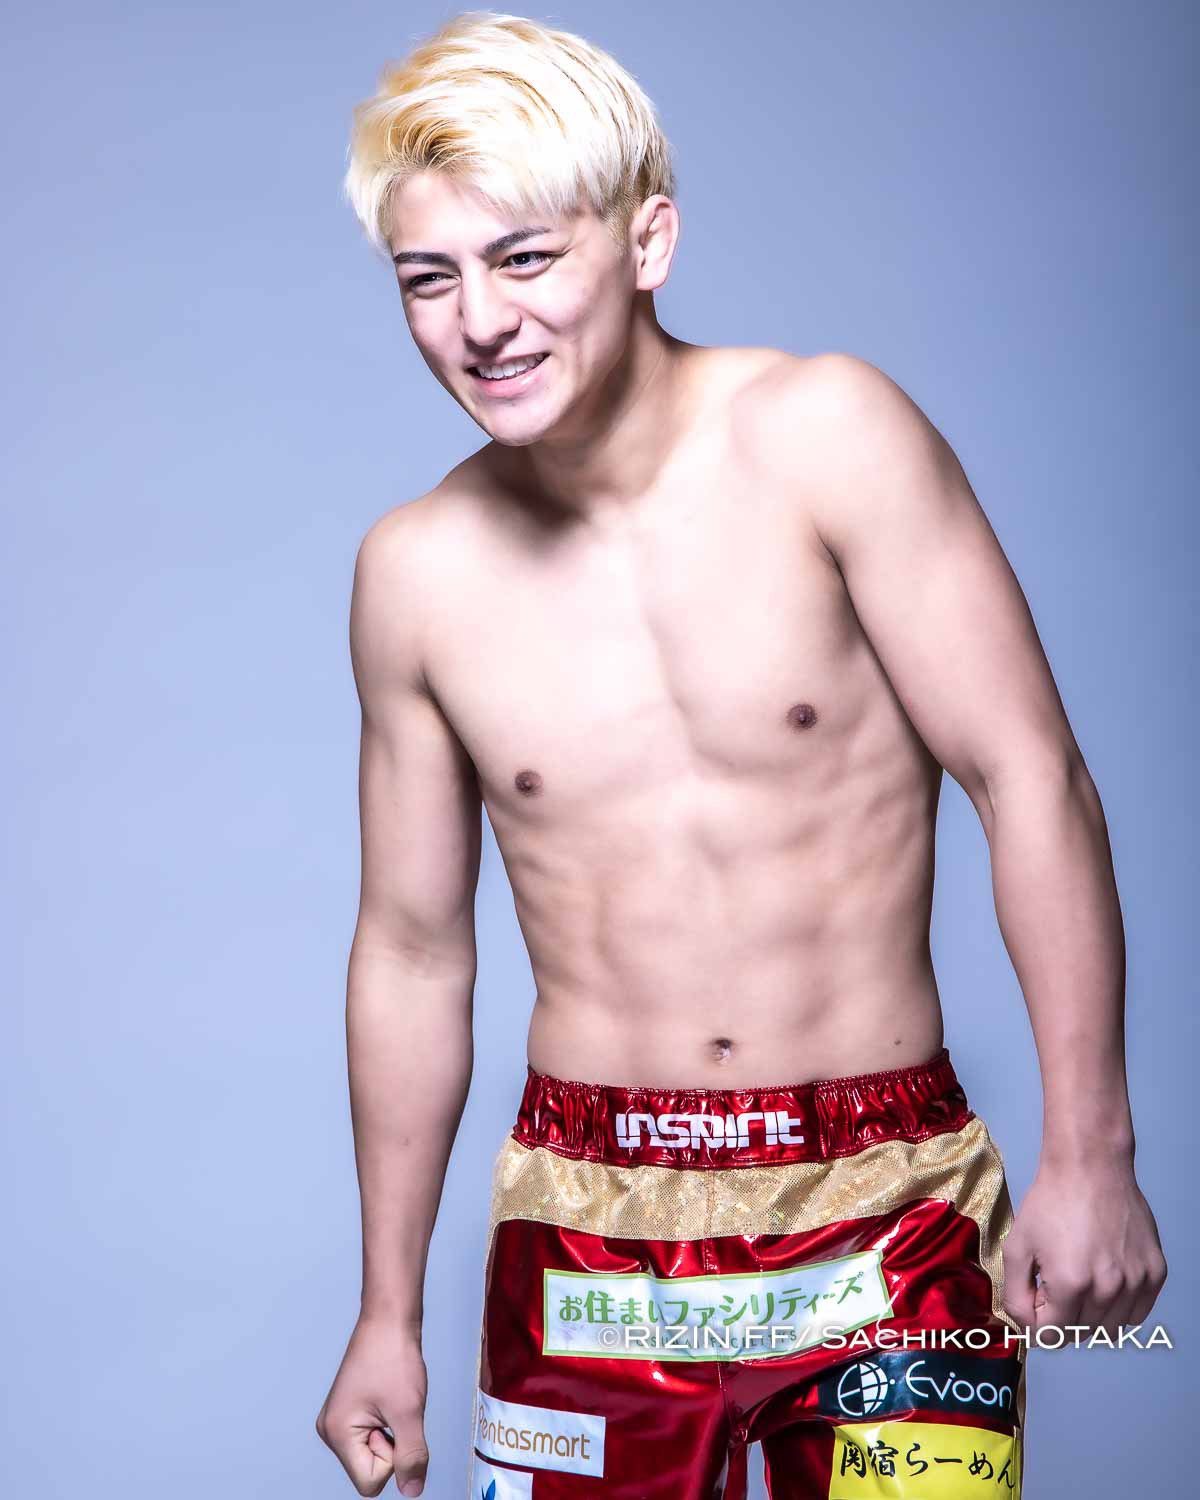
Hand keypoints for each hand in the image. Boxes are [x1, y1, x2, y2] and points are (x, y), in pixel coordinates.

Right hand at [316, 1313, 429, 1495]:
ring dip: (393, 1432)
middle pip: (371, 1470)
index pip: (370, 1481)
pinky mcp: (350, 1413)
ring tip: (392, 1398)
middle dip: (392, 1445)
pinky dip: (389, 1423)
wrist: (389, 1319)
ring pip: (375, 1454)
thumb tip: (412, 1491)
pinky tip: (389, 1398)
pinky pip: (374, 1437)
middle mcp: (331, 1431)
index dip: (392, 1459)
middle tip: (394, 1407)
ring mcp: (339, 1421)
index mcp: (337, 1434)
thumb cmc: (393, 1357)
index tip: (394, 1422)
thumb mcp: (409, 1412)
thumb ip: (411, 1457)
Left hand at [1001, 1157, 1166, 1339]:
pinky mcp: (1155, 1273)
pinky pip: (1136, 1313)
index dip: (1037, 1319)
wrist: (1090, 1168)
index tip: (1036, 1296)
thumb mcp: (1016, 1246)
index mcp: (1070, 1283)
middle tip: (1054, 1281)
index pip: (1052, 1335)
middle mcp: (1108, 1288)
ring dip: (1090, 1314)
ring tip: (1080, 1278)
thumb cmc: (1050, 1202)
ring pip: (1110, 1328)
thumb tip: (1029, 1328)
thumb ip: (1016, 1295)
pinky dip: (1119, 1308)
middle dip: (1061, 1315)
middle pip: (1080, 1332)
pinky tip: (1104, 1280)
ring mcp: (1136, 1282)